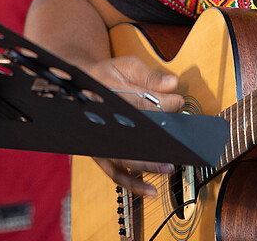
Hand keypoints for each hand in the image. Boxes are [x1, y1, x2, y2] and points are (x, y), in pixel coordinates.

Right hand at [86, 55, 184, 195]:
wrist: (78, 85)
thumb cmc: (104, 75)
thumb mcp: (126, 66)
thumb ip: (149, 76)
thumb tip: (172, 84)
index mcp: (107, 98)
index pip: (138, 105)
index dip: (162, 105)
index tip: (178, 103)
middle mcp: (100, 123)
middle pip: (129, 138)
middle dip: (155, 144)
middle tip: (176, 147)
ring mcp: (99, 141)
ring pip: (121, 160)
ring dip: (145, 168)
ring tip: (167, 169)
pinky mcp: (100, 154)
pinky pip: (115, 173)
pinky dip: (132, 183)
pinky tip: (149, 190)